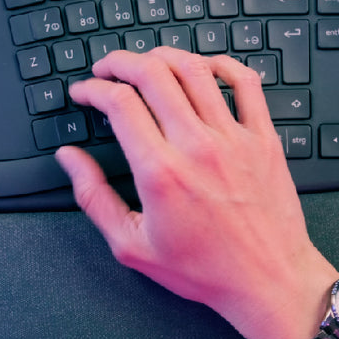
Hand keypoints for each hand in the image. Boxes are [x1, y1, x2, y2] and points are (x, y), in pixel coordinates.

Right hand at [56, 47, 338, 338]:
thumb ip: (93, 198)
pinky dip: (221, 64)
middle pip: (153, 74)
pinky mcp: (263, 139)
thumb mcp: (132, 246)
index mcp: (161, 173)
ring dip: (163, 56)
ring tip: (147, 63)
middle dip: (120, 62)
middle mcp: (197, 147)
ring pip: (195, 70)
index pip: (119, 103)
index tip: (84, 93)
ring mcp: (234, 139)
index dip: (93, 89)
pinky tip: (203, 67)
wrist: (268, 282)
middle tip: (107, 69)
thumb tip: (70, 159)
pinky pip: (245, 82)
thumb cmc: (204, 270)